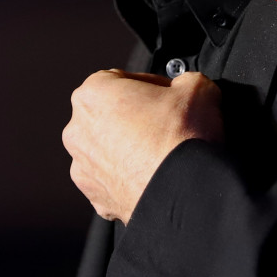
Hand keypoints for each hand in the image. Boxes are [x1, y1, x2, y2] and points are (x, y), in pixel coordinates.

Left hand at [63, 68, 223, 221]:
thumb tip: (187, 87)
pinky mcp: (95, 197)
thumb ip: (186, 79)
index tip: (168, 96)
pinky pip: (112, 179)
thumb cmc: (182, 139)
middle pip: (110, 115)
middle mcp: (78, 129)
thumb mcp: (198, 88)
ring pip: (108, 149)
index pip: (122, 79)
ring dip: (130, 149)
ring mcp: (83, 167)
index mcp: (93, 93)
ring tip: (162, 153)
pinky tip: (154, 175)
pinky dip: (129, 177)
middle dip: (136, 118)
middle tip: (167, 124)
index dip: (151, 86)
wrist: (184, 194)